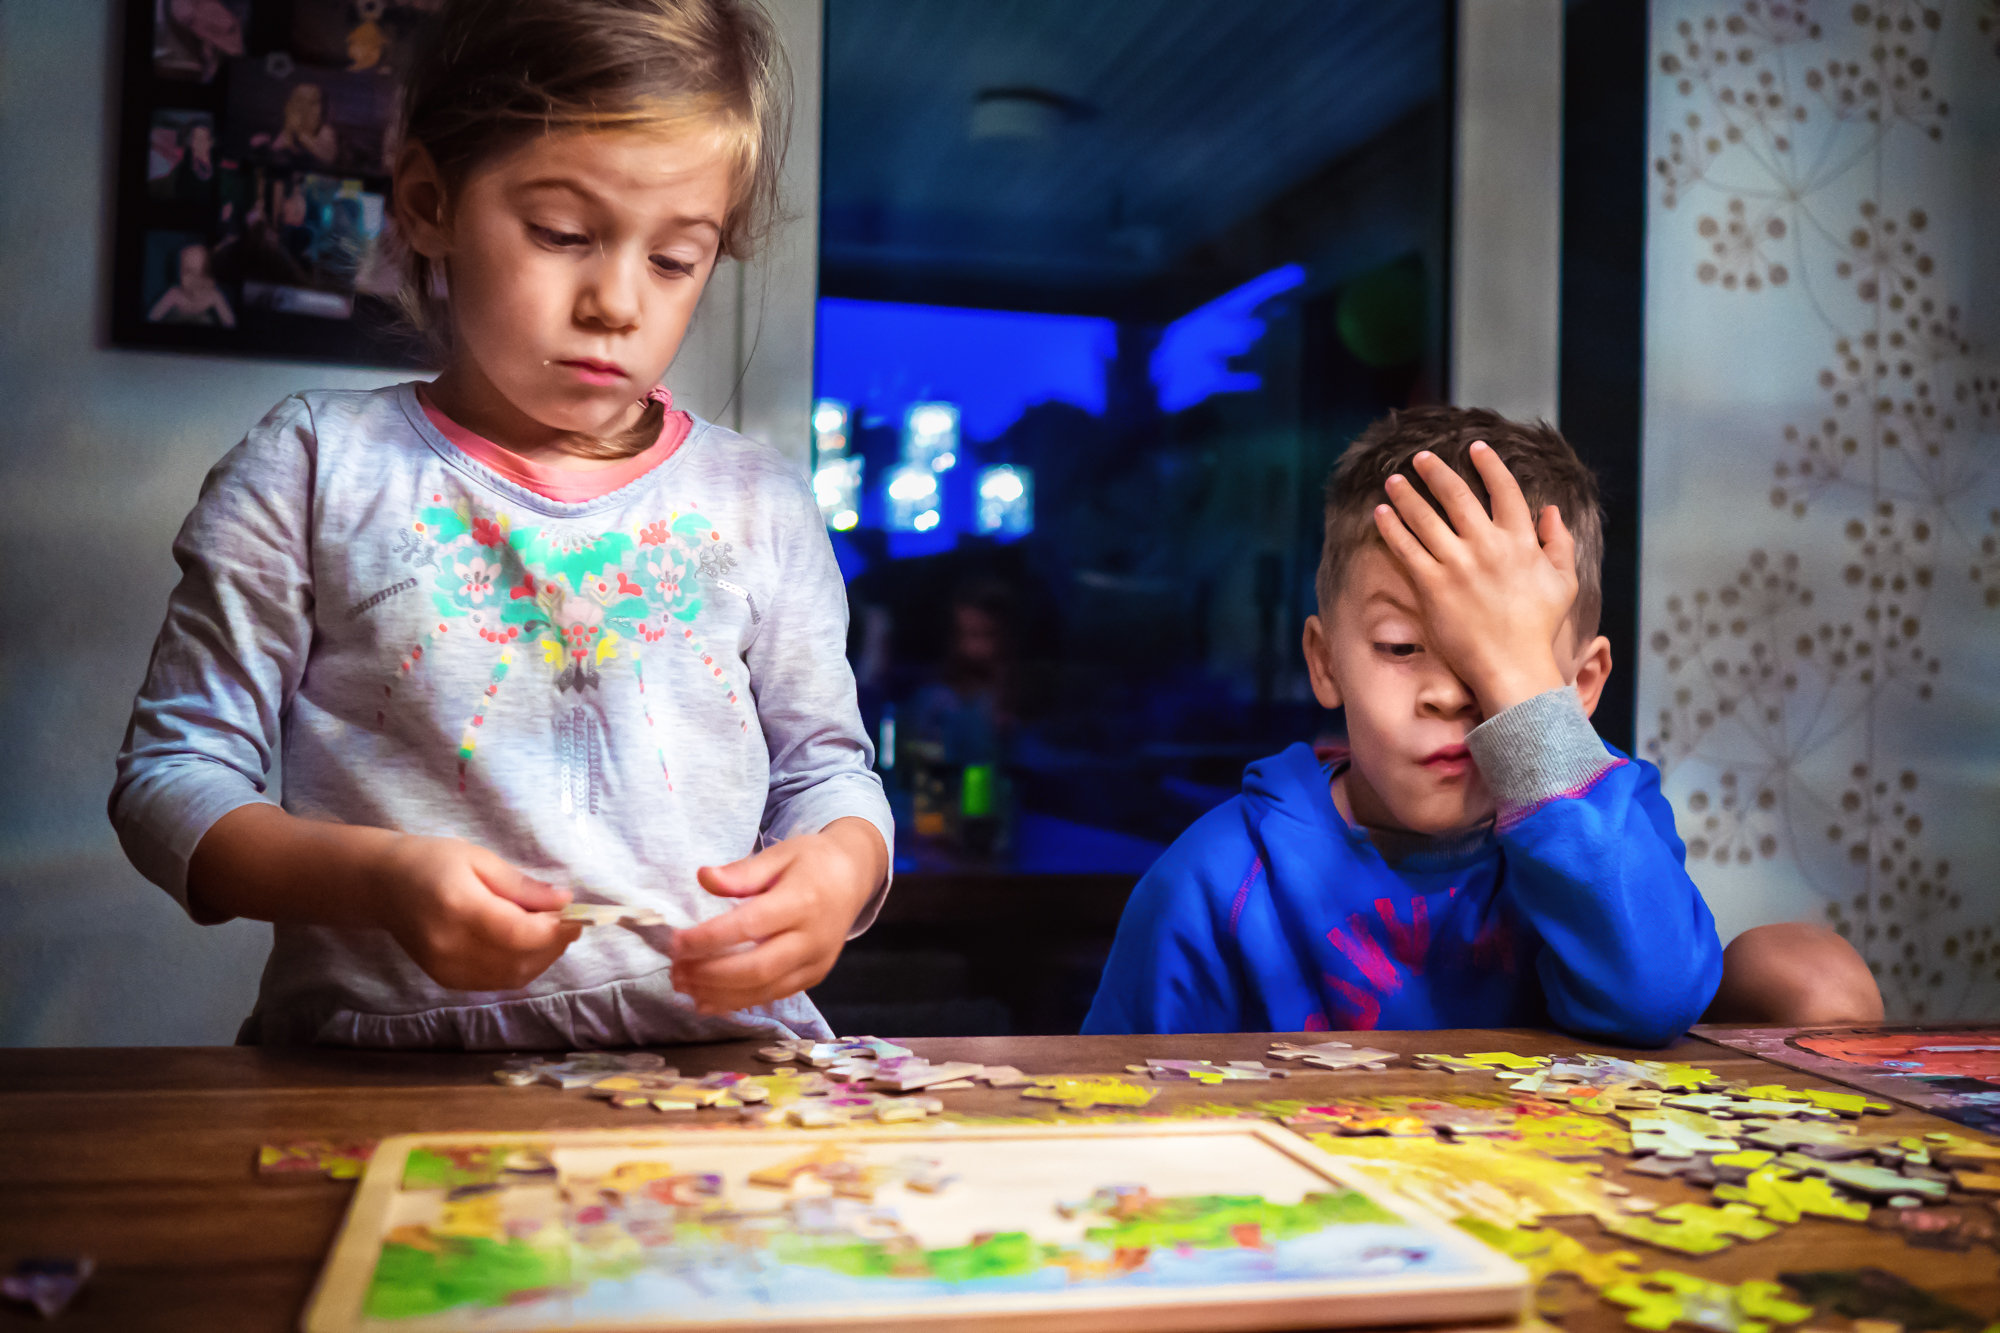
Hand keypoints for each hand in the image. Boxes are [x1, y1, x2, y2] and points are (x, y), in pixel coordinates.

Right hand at [368, 835, 582, 990]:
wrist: (383, 885)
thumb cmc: (431, 861)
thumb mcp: (479, 858)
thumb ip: (522, 885)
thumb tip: (564, 901)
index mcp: (458, 907)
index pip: (519, 933)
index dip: (555, 930)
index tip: (576, 915)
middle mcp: (450, 946)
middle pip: (520, 960)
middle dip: (554, 944)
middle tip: (567, 922)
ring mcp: (446, 968)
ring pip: (513, 977)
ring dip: (542, 959)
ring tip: (549, 932)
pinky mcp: (446, 980)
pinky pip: (497, 982)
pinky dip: (521, 967)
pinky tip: (526, 946)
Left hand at [659, 818, 885, 1014]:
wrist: (852, 877)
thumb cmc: (810, 862)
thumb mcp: (778, 855)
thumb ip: (741, 872)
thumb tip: (704, 877)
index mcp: (803, 901)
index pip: (749, 926)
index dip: (709, 938)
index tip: (675, 942)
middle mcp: (813, 938)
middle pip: (757, 968)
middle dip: (709, 975)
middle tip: (675, 971)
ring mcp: (816, 962)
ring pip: (764, 990)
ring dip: (718, 994)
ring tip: (683, 987)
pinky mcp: (814, 976)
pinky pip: (774, 996)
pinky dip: (738, 1002)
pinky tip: (708, 1000)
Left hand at [1374, 442, 1575, 714]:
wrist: (1513, 666)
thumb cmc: (1538, 628)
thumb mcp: (1562, 583)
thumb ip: (1560, 544)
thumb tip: (1552, 511)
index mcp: (1521, 542)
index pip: (1505, 490)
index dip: (1489, 465)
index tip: (1475, 448)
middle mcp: (1488, 546)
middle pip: (1457, 495)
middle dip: (1435, 471)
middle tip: (1420, 458)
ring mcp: (1458, 564)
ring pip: (1426, 517)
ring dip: (1406, 494)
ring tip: (1393, 480)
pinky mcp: (1433, 585)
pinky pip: (1407, 548)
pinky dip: (1392, 527)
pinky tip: (1380, 513)